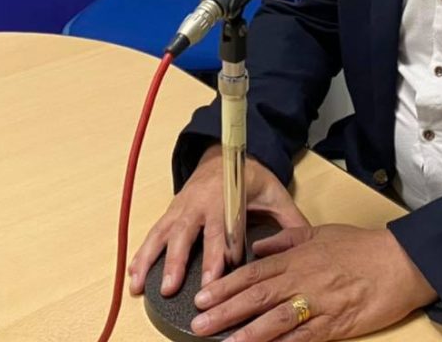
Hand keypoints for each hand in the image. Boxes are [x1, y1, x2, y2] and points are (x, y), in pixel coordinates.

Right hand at [128, 144, 308, 295]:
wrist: (222, 154)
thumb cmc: (248, 177)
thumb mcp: (274, 193)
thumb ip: (290, 219)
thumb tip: (308, 242)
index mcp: (228, 197)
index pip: (225, 227)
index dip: (223, 250)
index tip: (221, 274)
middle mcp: (202, 203)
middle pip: (190, 234)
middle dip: (182, 261)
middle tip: (176, 288)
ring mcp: (183, 208)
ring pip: (166, 235)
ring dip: (155, 261)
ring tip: (143, 286)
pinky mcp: (171, 213)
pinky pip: (153, 234)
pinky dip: (141, 254)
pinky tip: (133, 275)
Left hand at [188, 224, 437, 341]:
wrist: (401, 261)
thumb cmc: (362, 246)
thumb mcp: (321, 232)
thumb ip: (286, 240)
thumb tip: (257, 247)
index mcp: (298, 256)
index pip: (254, 271)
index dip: (226, 286)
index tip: (202, 297)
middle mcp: (304, 279)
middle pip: (258, 296)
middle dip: (226, 311)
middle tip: (198, 324)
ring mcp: (319, 303)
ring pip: (276, 320)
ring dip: (248, 334)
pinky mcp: (336, 325)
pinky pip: (304, 338)